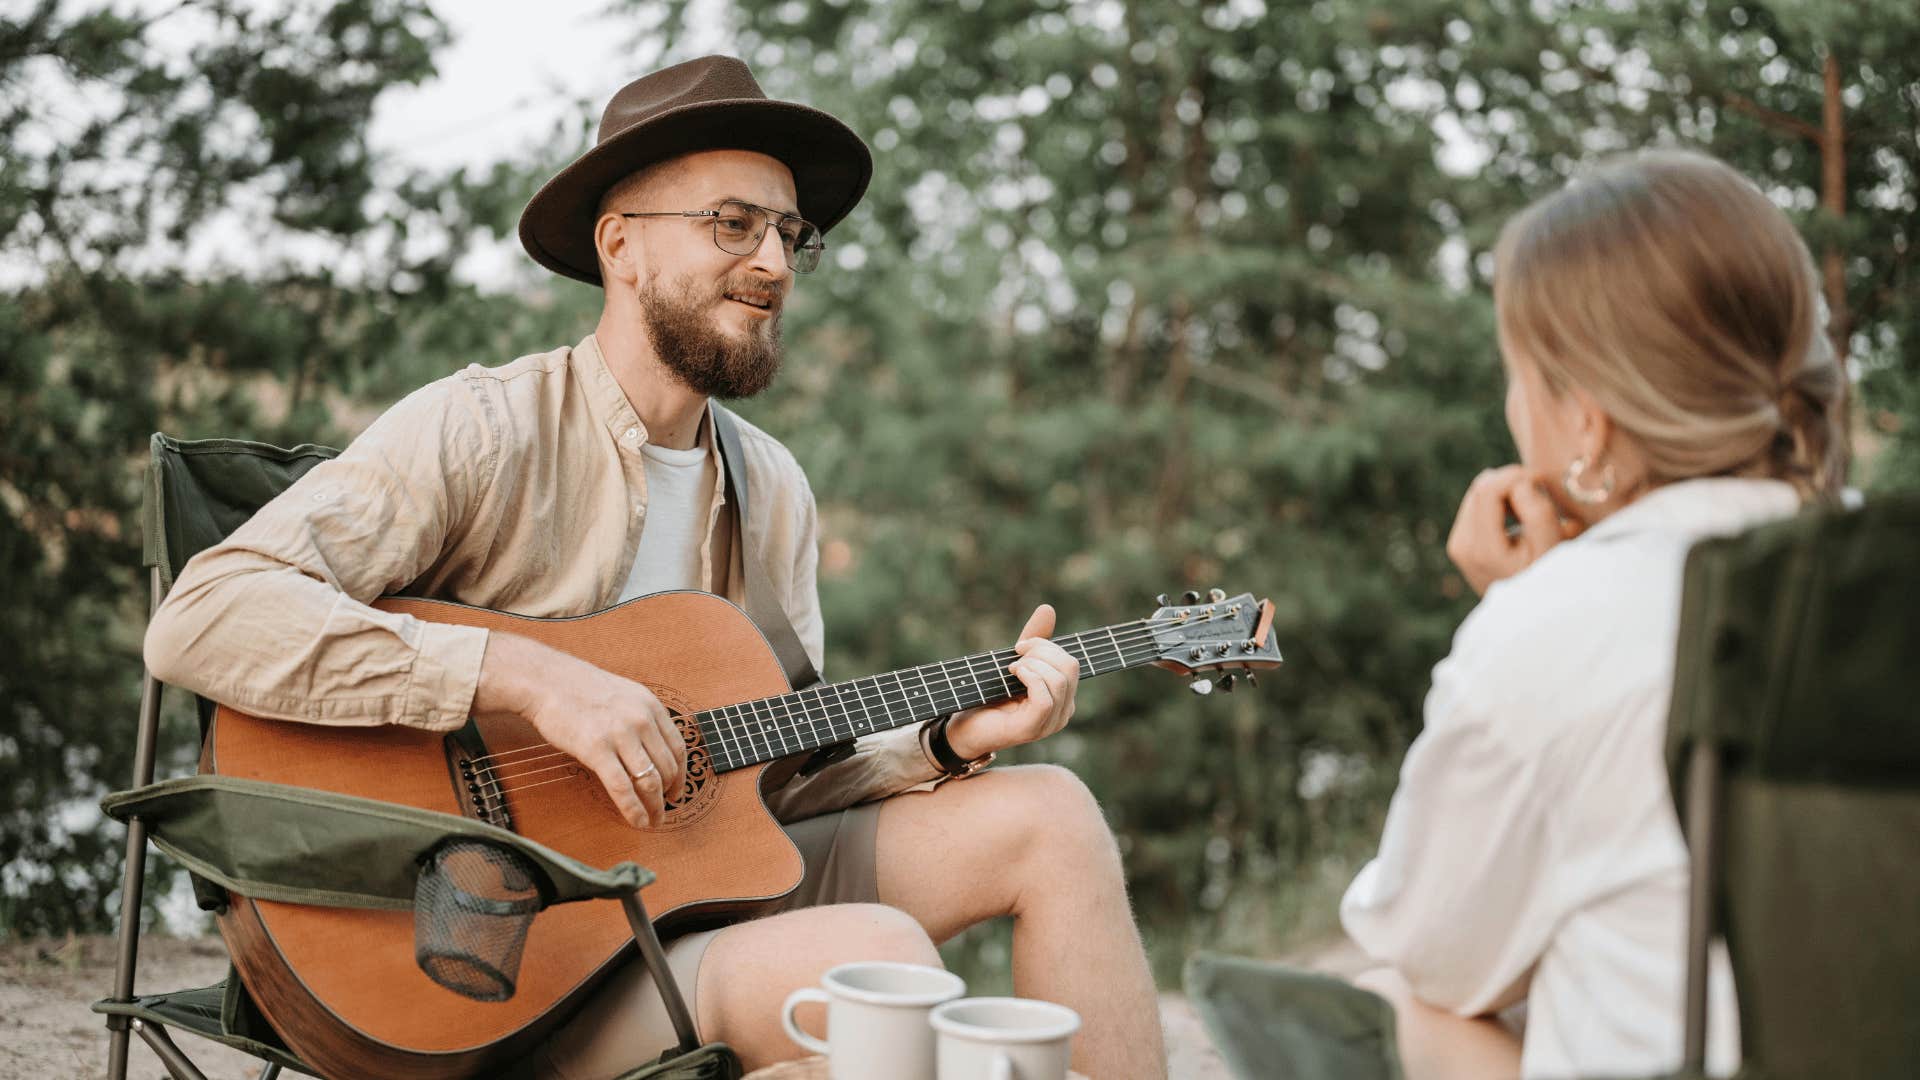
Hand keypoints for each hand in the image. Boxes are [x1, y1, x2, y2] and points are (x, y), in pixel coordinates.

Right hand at [474, 633, 686, 828]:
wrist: (546, 681)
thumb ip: (641, 718)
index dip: (681, 775)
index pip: (678, 748)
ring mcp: (620, 735)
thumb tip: (651, 750)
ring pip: (650, 781)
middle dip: (669, 794)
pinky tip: (638, 821)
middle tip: (664, 810)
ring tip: (654, 820)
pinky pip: (622, 788)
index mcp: (651, 706)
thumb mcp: (624, 695)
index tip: (677, 790)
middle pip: (668, 767)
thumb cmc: (579, 688)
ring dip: (656, 807)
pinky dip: (634, 810)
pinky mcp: (597, 750)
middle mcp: (641, 720)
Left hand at [941, 604, 1080, 761]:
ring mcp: (1049, 724)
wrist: (962, 727)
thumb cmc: (988, 696)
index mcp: (1062, 698)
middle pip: (1069, 668)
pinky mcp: (1032, 729)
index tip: (1020, 646)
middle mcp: (1062, 713)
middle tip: (1015, 655)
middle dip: (1041, 652)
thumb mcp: (1014, 663)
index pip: (1071, 663)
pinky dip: (1029, 677)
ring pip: (1058, 681)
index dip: (1047, 646)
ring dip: (1031, 665)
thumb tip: (1048, 608)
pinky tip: (1012, 674)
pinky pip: (1045, 698)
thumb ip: (1034, 641)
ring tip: (1011, 668)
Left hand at [1446, 465, 1584, 594]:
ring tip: (1532, 512)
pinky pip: (1477, 506)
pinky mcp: (1460, 544)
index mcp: (1482, 549)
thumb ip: (1539, 513)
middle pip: (1481, 487)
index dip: (1515, 476)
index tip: (1542, 481)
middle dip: (1512, 484)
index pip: (1488, 489)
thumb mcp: (1553, 548)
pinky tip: (1519, 520)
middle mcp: (1461, 546)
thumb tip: (1520, 483)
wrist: (1531, 613)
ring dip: (1506, 494)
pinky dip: (1499, 504)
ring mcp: (1457, 546)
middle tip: (1541, 497)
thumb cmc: (1549, 578)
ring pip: (1478, 494)